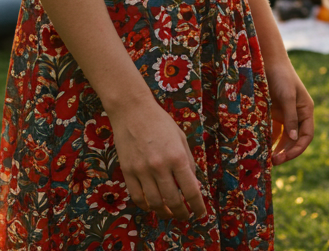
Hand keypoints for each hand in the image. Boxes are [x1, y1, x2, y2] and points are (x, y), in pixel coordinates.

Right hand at [109, 97, 207, 219]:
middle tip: (185, 216)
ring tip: (170, 214)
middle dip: (181, 213)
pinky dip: (147, 206)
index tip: (201, 213)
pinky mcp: (128, 171)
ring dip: (164, 213)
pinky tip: (153, 206)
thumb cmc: (161, 123)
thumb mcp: (181, 140)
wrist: (133, 111)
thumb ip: (188, 164)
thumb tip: (194, 187)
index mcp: (177, 157)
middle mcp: (160, 166)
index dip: (198, 206)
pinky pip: (137, 197)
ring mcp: (142, 170)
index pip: (191, 190)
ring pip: (155, 203)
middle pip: (172, 201)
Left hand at [267, 59, 314, 164]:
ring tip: (266, 159)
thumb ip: (291, 117)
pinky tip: (260, 147)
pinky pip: (272, 131)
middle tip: (273, 162)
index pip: (306, 136)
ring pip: (283, 138)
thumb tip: (294, 139)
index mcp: (306, 111)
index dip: (298, 149)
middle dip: (286, 152)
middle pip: (294, 140)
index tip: (285, 158)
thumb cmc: (281, 76)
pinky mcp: (273, 113)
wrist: (267, 61)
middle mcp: (297, 115)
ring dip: (277, 149)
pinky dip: (268, 140)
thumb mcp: (288, 96)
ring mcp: (285, 115)